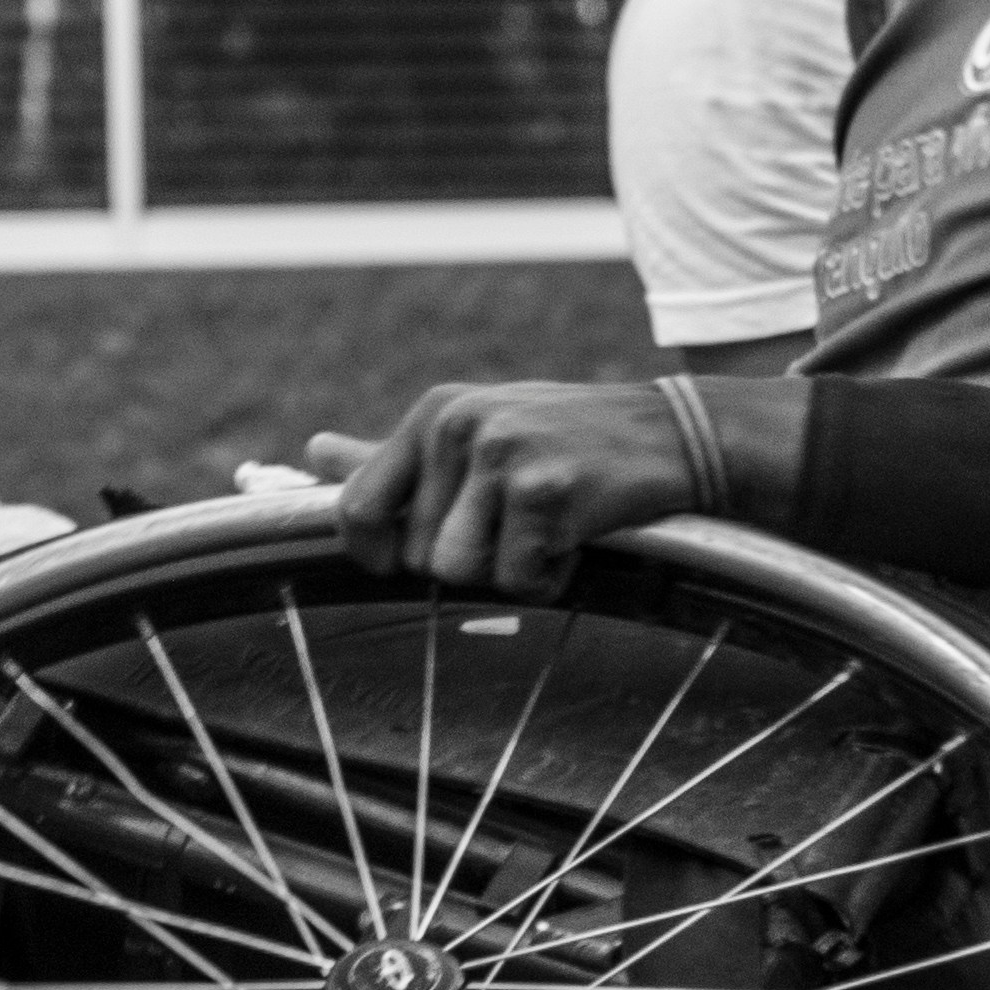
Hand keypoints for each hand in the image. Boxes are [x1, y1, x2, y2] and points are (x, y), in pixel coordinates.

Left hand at [310, 379, 702, 595]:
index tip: (408, 562)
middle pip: (416, 555)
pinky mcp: (543, 489)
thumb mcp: (480, 434)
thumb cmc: (568, 443)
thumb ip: (399, 457)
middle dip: (470, 560)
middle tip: (520, 523)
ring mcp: (500, 454)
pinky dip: (551, 575)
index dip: (376, 555)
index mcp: (434, 412)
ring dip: (509, 570)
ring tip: (547, 529)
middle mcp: (457, 424)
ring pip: (458, 571)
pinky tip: (578, 534)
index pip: (356, 507)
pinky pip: (518, 577)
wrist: (674, 434)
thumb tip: (315, 452)